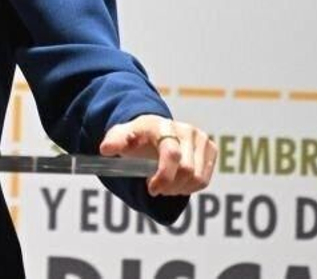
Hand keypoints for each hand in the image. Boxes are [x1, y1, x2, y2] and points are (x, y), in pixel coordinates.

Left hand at [99, 114, 214, 196]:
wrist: (154, 129)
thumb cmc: (136, 137)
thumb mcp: (121, 137)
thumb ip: (114, 141)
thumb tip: (106, 149)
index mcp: (163, 126)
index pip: (172, 155)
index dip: (164, 177)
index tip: (151, 189)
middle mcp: (186, 130)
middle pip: (187, 171)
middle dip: (170, 186)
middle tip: (156, 188)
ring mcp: (200, 138)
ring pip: (198, 178)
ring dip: (180, 188)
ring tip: (166, 185)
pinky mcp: (210, 148)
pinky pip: (204, 180)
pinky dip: (191, 187)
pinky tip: (178, 181)